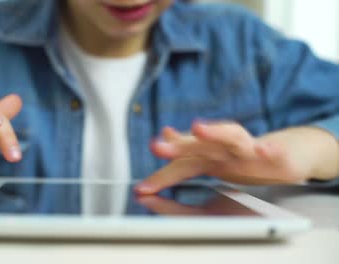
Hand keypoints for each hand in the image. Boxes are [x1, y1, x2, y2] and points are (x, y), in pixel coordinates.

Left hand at [135, 121, 338, 193]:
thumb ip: (187, 155)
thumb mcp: (214, 158)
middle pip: (200, 145)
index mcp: (210, 155)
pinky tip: (264, 150)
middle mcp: (226, 149)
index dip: (162, 176)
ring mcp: (249, 148)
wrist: (288, 151)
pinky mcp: (275, 153)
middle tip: (157, 145)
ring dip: (215, 132)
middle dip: (178, 145)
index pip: (182, 164)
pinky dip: (268, 149)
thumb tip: (162, 141)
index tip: (142, 189)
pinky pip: (272, 150)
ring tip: (197, 127)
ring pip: (232, 137)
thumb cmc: (245, 155)